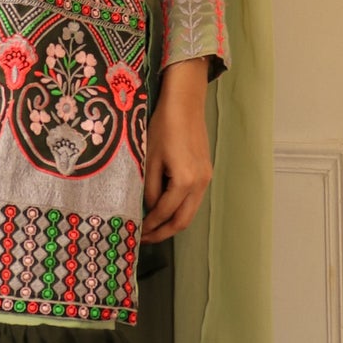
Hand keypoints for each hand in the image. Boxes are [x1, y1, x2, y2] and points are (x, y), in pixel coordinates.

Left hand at [141, 57, 211, 243]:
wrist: (185, 103)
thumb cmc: (163, 126)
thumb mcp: (149, 158)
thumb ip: (149, 188)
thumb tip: (149, 208)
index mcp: (184, 180)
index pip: (165, 213)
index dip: (150, 226)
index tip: (136, 233)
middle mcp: (200, 183)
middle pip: (183, 221)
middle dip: (164, 233)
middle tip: (145, 239)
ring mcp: (206, 178)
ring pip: (190, 212)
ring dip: (172, 222)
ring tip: (153, 227)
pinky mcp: (206, 172)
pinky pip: (194, 199)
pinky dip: (180, 208)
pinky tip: (165, 207)